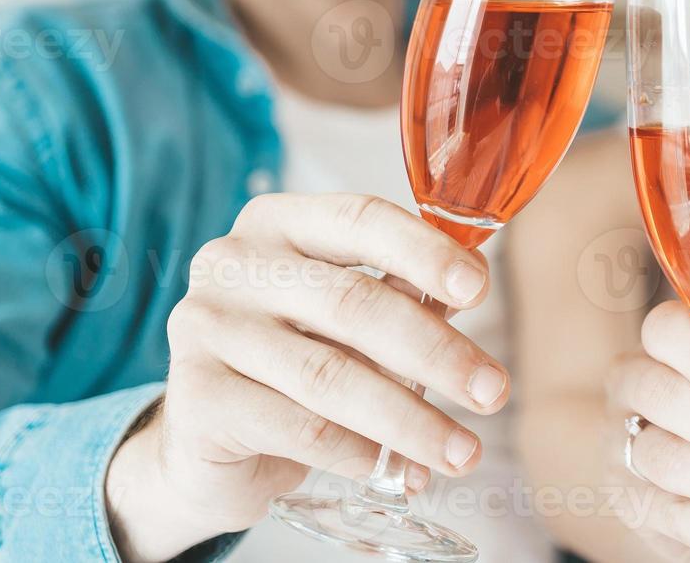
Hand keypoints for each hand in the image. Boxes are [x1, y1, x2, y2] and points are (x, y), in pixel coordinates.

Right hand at [105, 194, 508, 561]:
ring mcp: (206, 327)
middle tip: (493, 390)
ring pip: (330, 375)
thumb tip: (472, 283)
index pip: (361, 219)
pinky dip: (360, 453)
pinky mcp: (195, 398)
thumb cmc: (292, 357)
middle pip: (354, 302)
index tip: (481, 289)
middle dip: (436, 352)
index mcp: (278, 222)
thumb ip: (401, 293)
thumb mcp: (347, 315)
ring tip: (463, 451)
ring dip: (410, 419)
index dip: (425, 252)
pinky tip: (399, 471)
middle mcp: (234, 263)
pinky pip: (298, 428)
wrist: (204, 440)